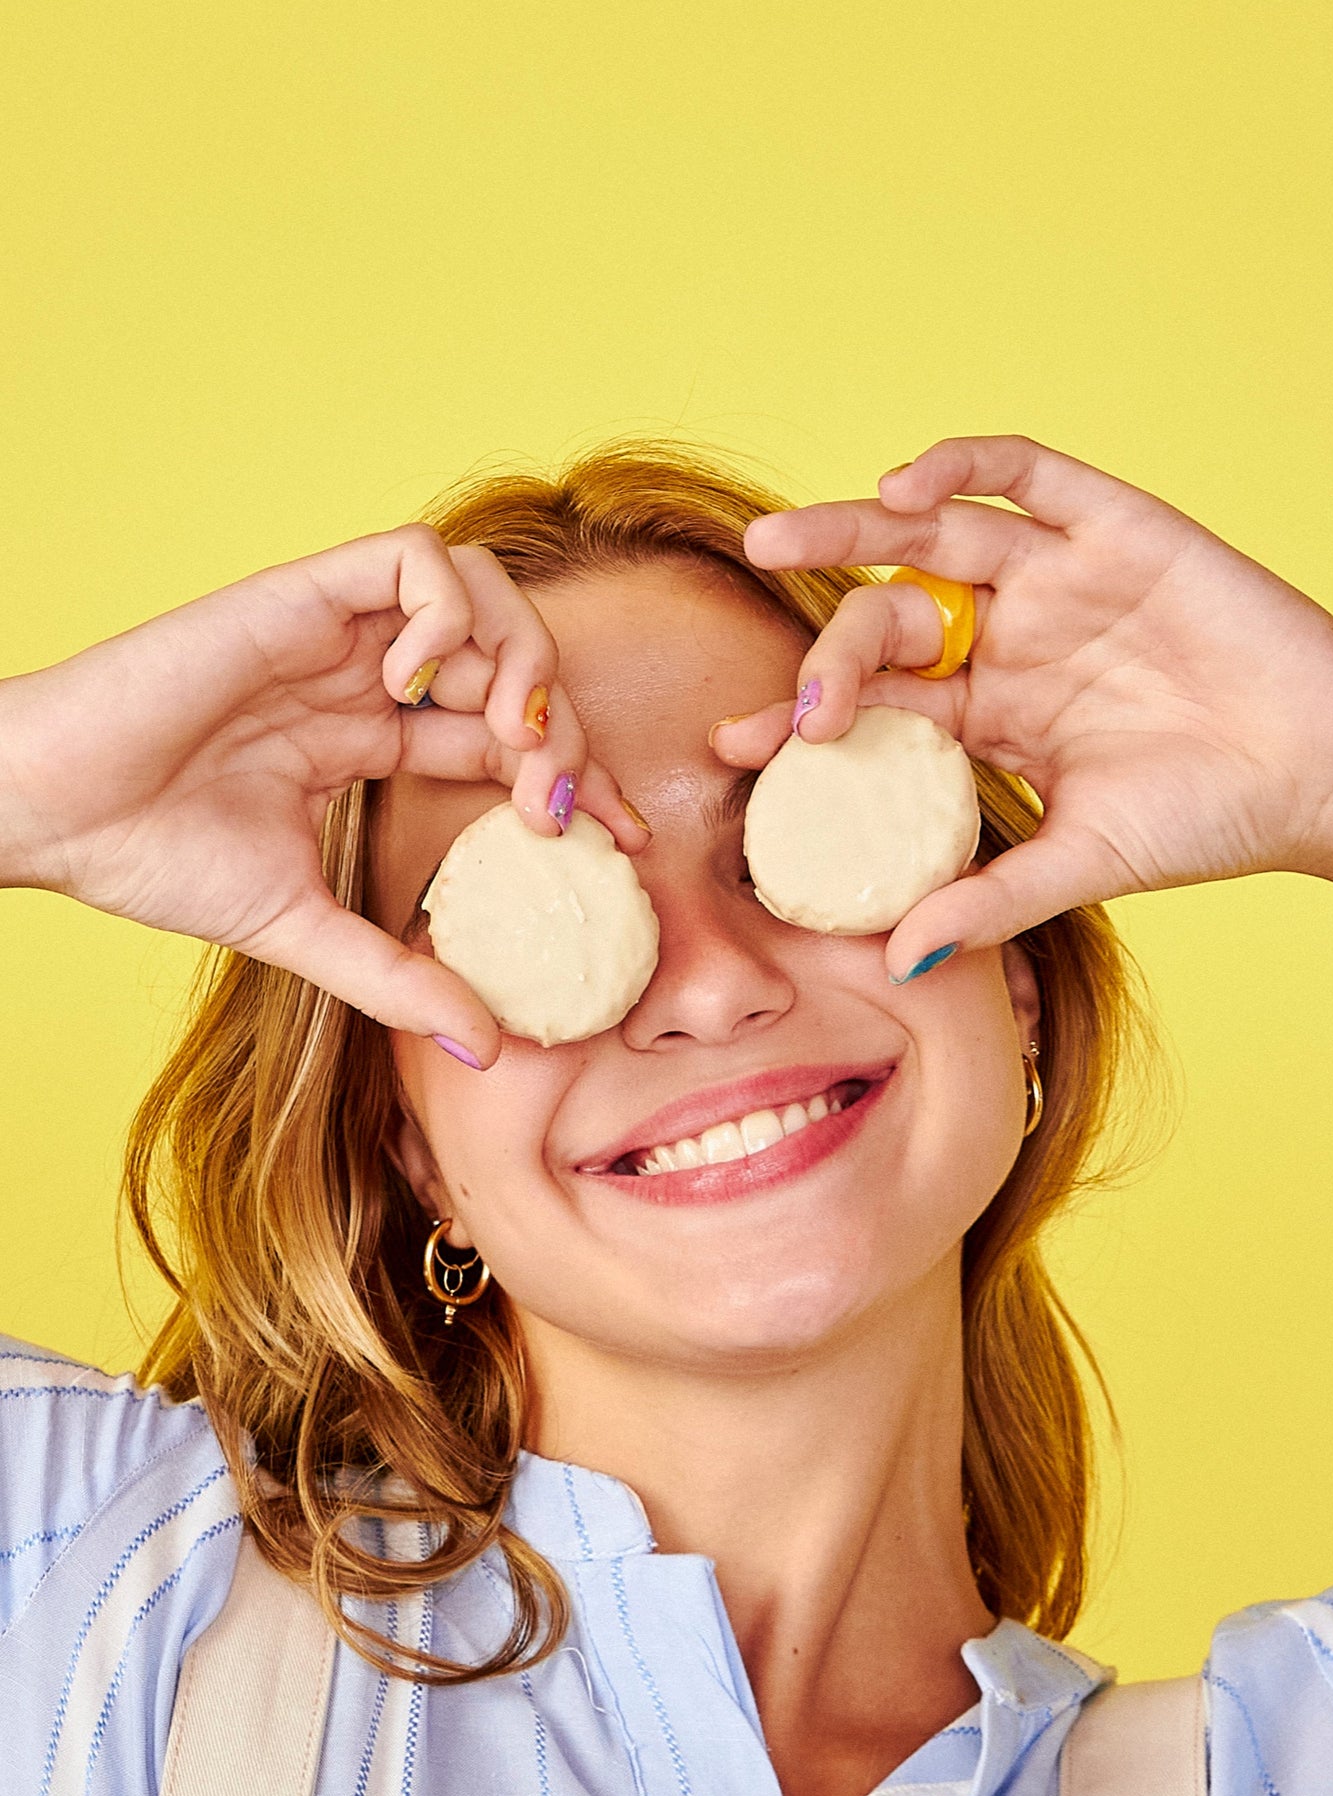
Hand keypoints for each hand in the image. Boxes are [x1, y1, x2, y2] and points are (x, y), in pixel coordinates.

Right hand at [0, 527, 645, 1063]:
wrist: (55, 812)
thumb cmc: (154, 859)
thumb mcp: (305, 931)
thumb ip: (399, 979)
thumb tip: (489, 1049)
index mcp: (373, 740)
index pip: (511, 741)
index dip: (580, 780)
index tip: (626, 841)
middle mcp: (368, 678)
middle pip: (518, 665)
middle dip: (565, 731)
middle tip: (559, 807)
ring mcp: (340, 632)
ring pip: (485, 594)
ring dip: (523, 663)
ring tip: (509, 743)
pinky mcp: (302, 594)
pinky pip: (413, 559)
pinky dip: (447, 613)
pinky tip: (425, 687)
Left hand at [724, 436, 1332, 973]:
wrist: (1320, 774)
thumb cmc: (1207, 820)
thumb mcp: (1080, 865)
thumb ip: (987, 898)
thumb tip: (897, 961)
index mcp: (988, 712)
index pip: (874, 703)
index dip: (802, 717)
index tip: (733, 749)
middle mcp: (1009, 638)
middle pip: (888, 617)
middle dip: (825, 647)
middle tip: (788, 698)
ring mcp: (1057, 578)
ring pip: (933, 533)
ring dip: (850, 528)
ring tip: (777, 541)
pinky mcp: (1114, 527)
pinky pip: (1027, 477)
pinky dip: (963, 467)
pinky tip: (904, 488)